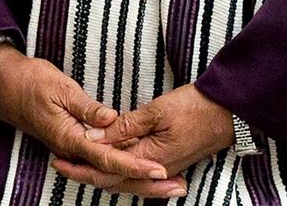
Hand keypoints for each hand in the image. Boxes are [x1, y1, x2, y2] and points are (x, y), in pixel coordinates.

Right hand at [0, 44, 173, 190]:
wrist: (5, 87)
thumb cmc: (31, 84)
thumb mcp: (60, 88)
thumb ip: (87, 107)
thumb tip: (111, 119)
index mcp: (69, 139)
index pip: (107, 158)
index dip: (134, 165)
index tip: (159, 170)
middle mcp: (73, 151)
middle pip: (112, 175)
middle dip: (145, 183)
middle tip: (177, 186)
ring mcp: (75, 149)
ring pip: (110, 173)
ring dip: (139, 179)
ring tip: (170, 184)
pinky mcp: (77, 144)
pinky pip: (104, 162)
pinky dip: (125, 167)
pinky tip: (144, 169)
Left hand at [58, 84, 232, 197]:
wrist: (228, 112)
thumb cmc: (195, 107)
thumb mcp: (156, 111)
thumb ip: (123, 127)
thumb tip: (93, 136)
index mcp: (148, 159)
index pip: (106, 169)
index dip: (81, 166)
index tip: (59, 159)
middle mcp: (154, 170)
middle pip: (113, 180)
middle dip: (85, 173)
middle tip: (60, 165)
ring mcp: (164, 168)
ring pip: (125, 179)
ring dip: (101, 173)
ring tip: (79, 164)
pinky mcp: (169, 161)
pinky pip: (137, 172)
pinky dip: (120, 170)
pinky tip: (111, 165)